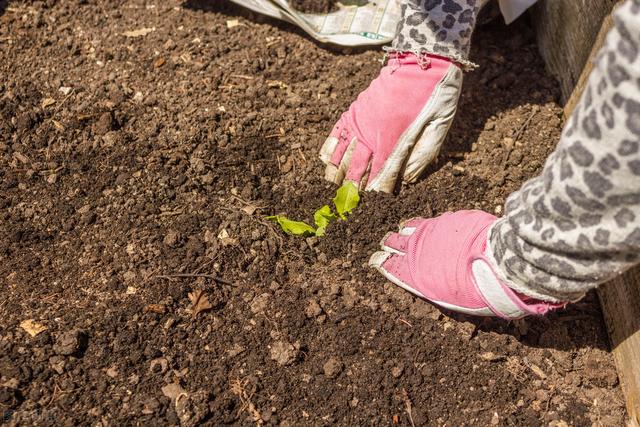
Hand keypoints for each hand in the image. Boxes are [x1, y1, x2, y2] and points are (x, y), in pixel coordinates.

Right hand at [319, 53, 462, 192]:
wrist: (422, 59)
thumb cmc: (436, 94)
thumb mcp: (440, 126)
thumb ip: (423, 155)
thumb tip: (408, 180)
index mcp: (394, 139)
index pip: (381, 175)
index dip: (377, 192)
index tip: (373, 206)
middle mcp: (372, 133)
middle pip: (357, 169)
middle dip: (352, 189)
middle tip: (347, 205)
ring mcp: (360, 121)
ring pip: (342, 154)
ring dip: (336, 173)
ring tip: (332, 187)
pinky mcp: (354, 110)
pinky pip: (336, 132)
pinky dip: (329, 148)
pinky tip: (325, 161)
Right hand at [369, 210, 562, 318]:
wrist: (497, 261)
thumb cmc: (478, 289)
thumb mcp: (454, 299)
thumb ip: (439, 288)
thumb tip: (438, 286)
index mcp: (418, 275)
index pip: (392, 267)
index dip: (382, 263)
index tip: (376, 261)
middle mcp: (419, 253)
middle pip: (396, 245)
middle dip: (389, 246)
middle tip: (384, 246)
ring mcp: (432, 234)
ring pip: (408, 231)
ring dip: (401, 234)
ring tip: (396, 234)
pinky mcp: (446, 221)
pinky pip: (424, 222)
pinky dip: (416, 225)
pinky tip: (413, 224)